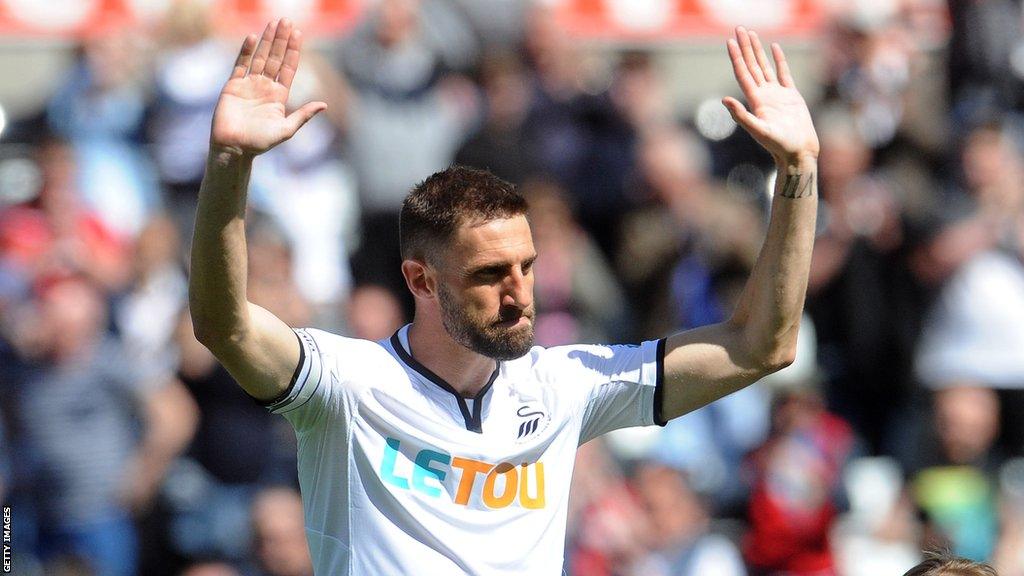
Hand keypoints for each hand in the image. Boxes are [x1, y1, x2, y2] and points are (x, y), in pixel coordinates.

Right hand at [210, 19, 325, 156]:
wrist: (233, 148)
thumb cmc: (260, 143)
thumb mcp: (286, 130)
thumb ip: (303, 115)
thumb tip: (324, 104)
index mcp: (279, 96)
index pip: (288, 68)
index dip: (293, 51)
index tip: (298, 34)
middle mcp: (265, 87)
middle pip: (275, 58)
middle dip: (281, 40)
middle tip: (287, 20)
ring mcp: (248, 85)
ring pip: (259, 57)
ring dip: (266, 40)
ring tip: (273, 23)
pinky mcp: (233, 86)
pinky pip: (240, 64)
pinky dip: (245, 51)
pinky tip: (252, 37)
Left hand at [722, 27, 818, 165]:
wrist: (798, 152)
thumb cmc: (779, 145)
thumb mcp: (758, 130)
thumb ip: (741, 115)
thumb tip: (723, 100)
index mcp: (755, 101)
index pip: (743, 73)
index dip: (736, 57)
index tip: (730, 42)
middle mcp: (764, 95)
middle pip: (752, 65)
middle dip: (745, 47)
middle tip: (739, 28)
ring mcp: (777, 95)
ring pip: (765, 67)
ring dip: (758, 50)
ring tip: (752, 34)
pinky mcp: (791, 96)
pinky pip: (783, 73)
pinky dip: (779, 60)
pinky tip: (774, 48)